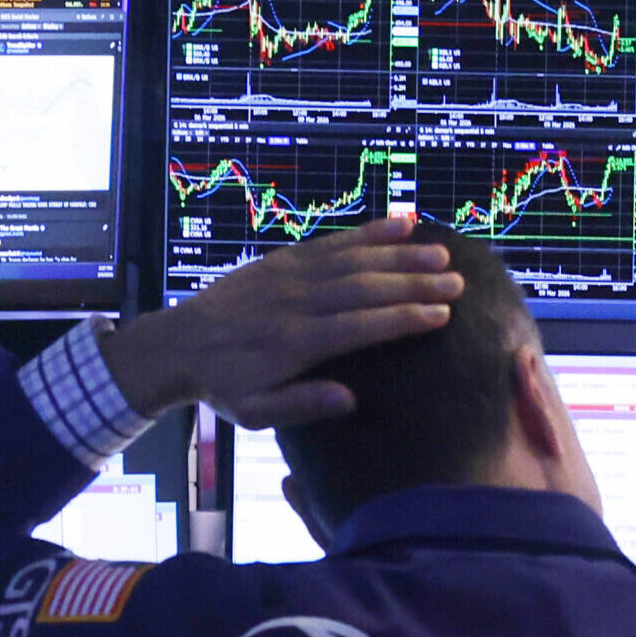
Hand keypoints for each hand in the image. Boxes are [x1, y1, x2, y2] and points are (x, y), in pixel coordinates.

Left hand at [99, 216, 463, 428]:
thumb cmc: (224, 384)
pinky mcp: (284, 259)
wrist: (178, 343)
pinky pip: (332, 242)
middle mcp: (298, 303)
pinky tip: (399, 223)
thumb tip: (351, 401)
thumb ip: (302, 405)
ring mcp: (291, 276)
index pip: (361, 327)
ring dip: (400, 254)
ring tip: (441, 252)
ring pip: (353, 260)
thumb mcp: (254, 412)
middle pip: (366, 288)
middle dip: (415, 282)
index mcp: (295, 344)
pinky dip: (367, 232)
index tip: (442, 314)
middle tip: (457, 280)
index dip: (403, 318)